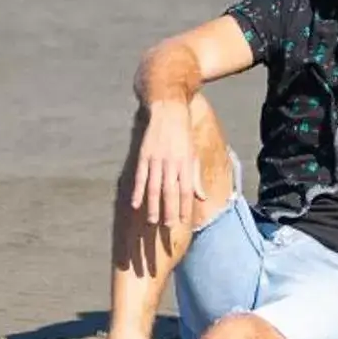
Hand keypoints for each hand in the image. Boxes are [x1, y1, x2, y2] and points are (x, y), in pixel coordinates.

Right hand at [127, 99, 205, 229]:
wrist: (169, 110)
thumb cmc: (183, 135)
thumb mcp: (193, 155)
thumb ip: (196, 178)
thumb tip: (202, 198)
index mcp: (186, 163)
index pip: (186, 190)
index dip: (185, 207)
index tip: (184, 223)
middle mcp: (172, 163)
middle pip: (170, 192)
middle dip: (170, 211)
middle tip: (168, 228)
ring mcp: (157, 159)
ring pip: (154, 186)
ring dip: (153, 206)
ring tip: (152, 221)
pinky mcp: (144, 154)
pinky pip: (140, 176)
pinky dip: (138, 191)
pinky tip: (135, 204)